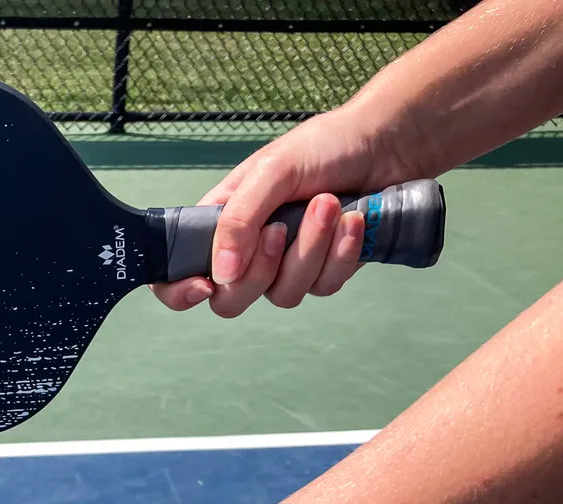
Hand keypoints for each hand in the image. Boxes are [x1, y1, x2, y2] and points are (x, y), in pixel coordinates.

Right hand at [151, 103, 421, 317]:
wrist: (386, 144)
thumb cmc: (322, 146)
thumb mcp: (271, 171)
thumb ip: (237, 221)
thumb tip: (219, 274)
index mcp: (219, 223)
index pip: (176, 273)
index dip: (180, 291)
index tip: (205, 284)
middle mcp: (247, 250)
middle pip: (231, 300)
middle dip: (260, 271)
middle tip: (280, 229)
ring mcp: (286, 265)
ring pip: (283, 295)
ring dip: (310, 251)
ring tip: (330, 204)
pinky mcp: (324, 271)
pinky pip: (323, 287)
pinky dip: (340, 254)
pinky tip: (354, 221)